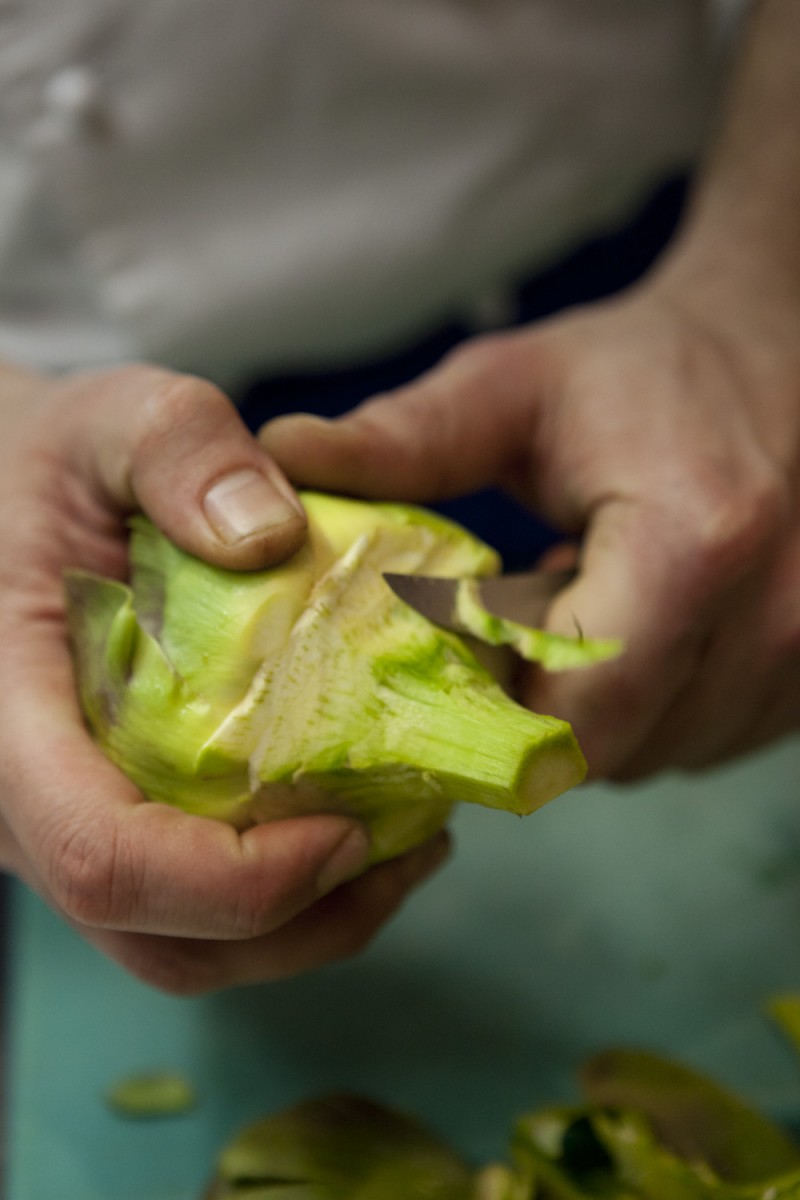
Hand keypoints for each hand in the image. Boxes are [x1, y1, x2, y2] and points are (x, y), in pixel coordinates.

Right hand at [0, 361, 447, 992]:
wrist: (3, 498)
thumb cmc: (47, 464)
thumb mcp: (112, 419)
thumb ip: (178, 449)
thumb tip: (269, 535)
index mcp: (7, 717)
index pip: (101, 855)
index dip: (232, 879)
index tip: (352, 828)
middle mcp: (21, 803)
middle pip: (156, 936)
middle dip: (298, 920)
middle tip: (411, 845)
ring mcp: (60, 824)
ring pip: (177, 946)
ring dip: (302, 925)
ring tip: (405, 848)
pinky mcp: (104, 819)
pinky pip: (186, 911)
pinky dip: (282, 899)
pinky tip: (356, 826)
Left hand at [261, 265, 799, 780]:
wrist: (770, 349)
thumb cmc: (638, 369)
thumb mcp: (511, 389)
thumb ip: (401, 442)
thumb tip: (277, 459)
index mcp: (692, 546)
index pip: (562, 712)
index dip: (481, 706)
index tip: (436, 658)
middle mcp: (769, 621)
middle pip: (602, 750)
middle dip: (525, 713)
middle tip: (495, 632)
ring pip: (651, 756)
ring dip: (587, 710)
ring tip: (573, 611)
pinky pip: (696, 739)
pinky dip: (644, 704)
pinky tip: (630, 625)